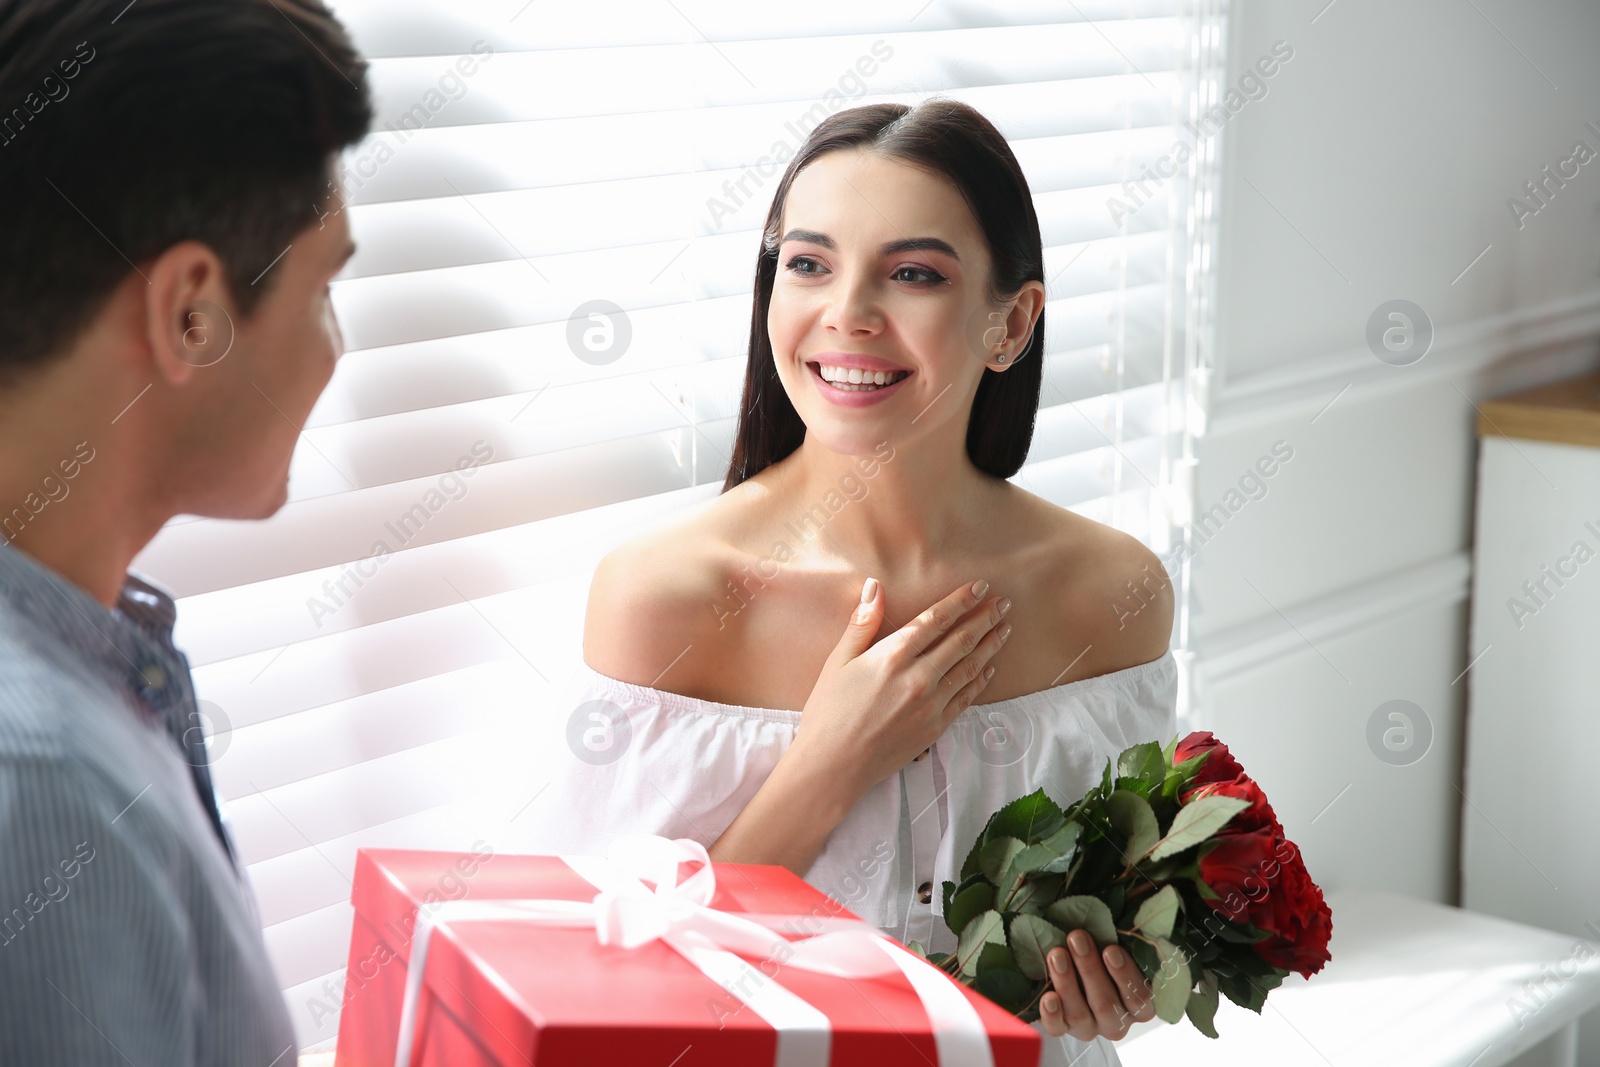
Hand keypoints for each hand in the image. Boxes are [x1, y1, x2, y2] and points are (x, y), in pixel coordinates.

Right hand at [792, 578, 1011, 803]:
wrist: (833, 767)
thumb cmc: (828, 712)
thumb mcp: (837, 661)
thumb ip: (862, 623)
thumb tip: (874, 586)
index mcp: (892, 657)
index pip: (935, 620)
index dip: (961, 601)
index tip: (980, 587)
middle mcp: (918, 678)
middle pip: (961, 641)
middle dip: (985, 619)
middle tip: (1003, 603)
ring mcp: (931, 705)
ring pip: (970, 668)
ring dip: (990, 646)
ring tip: (1004, 629)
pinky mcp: (935, 728)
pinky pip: (966, 698)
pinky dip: (980, 681)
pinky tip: (989, 668)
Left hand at [1038, 930, 1155, 1041]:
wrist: (1074, 964)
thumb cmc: (1103, 950)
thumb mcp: (1118, 943)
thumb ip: (1123, 938)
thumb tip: (1124, 912)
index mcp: (1139, 1005)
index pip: (1139, 998)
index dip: (1125, 975)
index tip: (1111, 949)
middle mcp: (1117, 1020)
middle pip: (1106, 1004)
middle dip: (1090, 969)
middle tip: (1077, 938)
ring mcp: (1090, 1027)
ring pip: (1080, 1014)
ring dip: (1067, 983)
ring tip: (1056, 954)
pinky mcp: (1065, 1029)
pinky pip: (1058, 1029)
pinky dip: (1052, 1015)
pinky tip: (1048, 997)